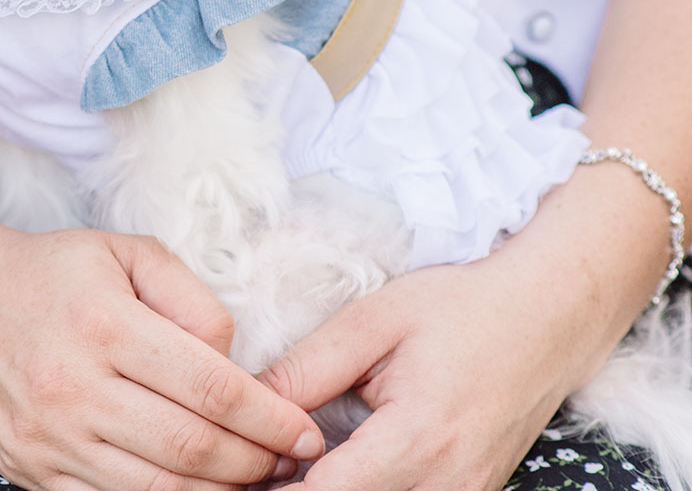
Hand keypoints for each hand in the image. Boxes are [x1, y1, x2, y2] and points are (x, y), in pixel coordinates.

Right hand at [0, 227, 325, 489]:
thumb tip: (233, 363)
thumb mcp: (123, 252)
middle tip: (287, 461)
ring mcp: (47, 437)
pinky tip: (191, 487)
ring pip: (158, 489)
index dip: (272, 420)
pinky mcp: (28, 470)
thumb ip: (191, 297)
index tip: (307, 432)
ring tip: (248, 476)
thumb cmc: (48, 272)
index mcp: (103, 324)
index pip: (212, 389)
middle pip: (192, 450)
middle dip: (256, 464)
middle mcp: (71, 386)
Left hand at [259, 256, 593, 489]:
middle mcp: (449, 485)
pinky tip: (323, 472)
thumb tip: (245, 404)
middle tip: (247, 467)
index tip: (234, 467)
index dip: (272, 489)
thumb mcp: (371, 323)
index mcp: (419, 440)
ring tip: (280, 468)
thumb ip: (306, 370)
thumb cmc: (460, 310)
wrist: (549, 318)